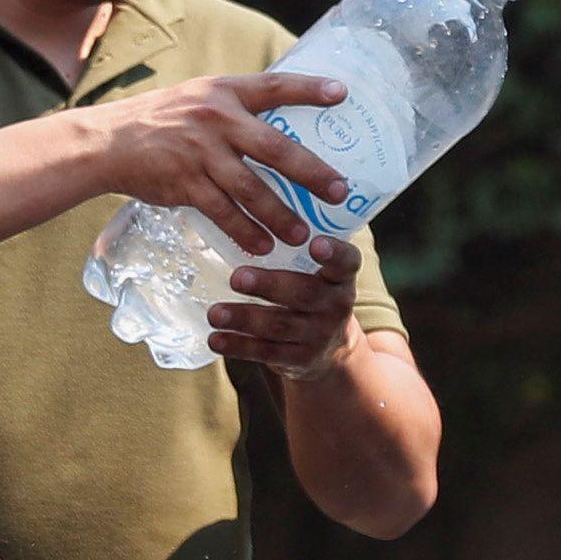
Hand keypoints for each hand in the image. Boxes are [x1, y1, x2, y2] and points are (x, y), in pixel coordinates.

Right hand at [89, 72, 352, 257]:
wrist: (110, 142)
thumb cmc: (164, 118)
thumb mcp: (201, 96)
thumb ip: (238, 106)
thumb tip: (286, 121)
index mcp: (225, 92)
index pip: (275, 85)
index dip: (309, 89)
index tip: (342, 95)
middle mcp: (217, 119)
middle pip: (276, 148)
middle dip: (312, 173)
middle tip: (338, 192)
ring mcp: (201, 152)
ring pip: (252, 189)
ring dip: (281, 214)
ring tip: (303, 234)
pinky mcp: (185, 183)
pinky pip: (223, 212)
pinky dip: (245, 232)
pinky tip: (262, 246)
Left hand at [212, 234, 369, 378]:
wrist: (332, 349)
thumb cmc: (315, 291)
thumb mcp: (322, 272)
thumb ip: (300, 247)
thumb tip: (254, 199)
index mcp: (342, 277)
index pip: (346, 261)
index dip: (333, 253)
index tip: (316, 242)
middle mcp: (336, 306)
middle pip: (303, 293)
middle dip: (269, 285)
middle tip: (237, 277)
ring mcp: (318, 335)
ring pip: (279, 326)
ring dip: (244, 318)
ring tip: (214, 313)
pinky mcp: (299, 360)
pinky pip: (266, 352)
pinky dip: (238, 346)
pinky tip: (215, 339)